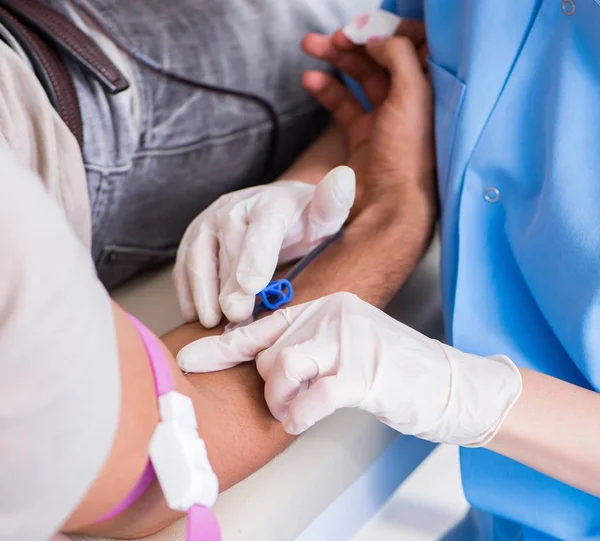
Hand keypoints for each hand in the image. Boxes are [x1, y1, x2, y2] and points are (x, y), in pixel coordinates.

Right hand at [173, 167, 354, 327]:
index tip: (251, 287)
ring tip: (211, 320)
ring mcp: (210, 220)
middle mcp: (235, 207)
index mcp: (271, 203)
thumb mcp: (327, 214)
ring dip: (201, 289)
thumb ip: (334, 202)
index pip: (262, 228)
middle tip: (236, 317)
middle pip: (228, 247)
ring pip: (198, 254)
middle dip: (230, 285)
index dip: (256, 257)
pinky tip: (195, 313)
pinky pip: (184, 263)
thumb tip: (344, 177)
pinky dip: (186, 289)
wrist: (279, 210)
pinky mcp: (195, 237)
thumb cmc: (305, 221)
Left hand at [178, 293, 521, 446]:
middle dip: (269, 386)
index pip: (264, 323)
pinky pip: (310, 397)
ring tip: (297, 411)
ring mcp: (349, 340)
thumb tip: (262, 366)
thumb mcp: (347, 347)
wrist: (451, 385)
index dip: (222, 345)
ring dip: (282, 401)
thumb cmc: (394, 371)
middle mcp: (335, 313)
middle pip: (269, 352)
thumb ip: (308, 347)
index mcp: (328, 304)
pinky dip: (301, 415)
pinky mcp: (363, 372)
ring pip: (281, 369)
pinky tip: (308, 418)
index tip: (189, 358)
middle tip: (288, 402)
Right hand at [302, 21, 433, 210]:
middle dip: (355, 42)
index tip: (367, 28)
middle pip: (381, 59)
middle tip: (333, 36)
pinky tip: (310, 80)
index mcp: (431, 89)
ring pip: (359, 78)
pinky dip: (326, 90)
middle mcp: (410, 102)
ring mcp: (385, 120)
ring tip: (311, 46)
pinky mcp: (363, 137)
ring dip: (335, 60)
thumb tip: (377, 38)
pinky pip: (343, 105)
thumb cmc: (407, 153)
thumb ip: (398, 56)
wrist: (387, 206)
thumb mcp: (412, 96)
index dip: (391, 31)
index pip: (415, 46)